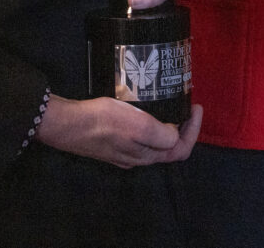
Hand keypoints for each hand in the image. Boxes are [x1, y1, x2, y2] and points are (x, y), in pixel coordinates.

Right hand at [36, 96, 202, 167]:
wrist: (67, 125)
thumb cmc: (103, 122)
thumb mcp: (137, 125)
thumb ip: (160, 135)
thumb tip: (174, 135)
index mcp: (146, 155)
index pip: (181, 149)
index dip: (194, 130)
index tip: (195, 106)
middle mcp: (137, 158)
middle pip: (169, 149)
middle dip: (183, 128)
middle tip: (186, 106)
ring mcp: (123, 152)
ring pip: (154, 144)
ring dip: (168, 128)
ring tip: (171, 106)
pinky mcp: (112, 143)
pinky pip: (140, 138)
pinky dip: (152, 126)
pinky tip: (147, 111)